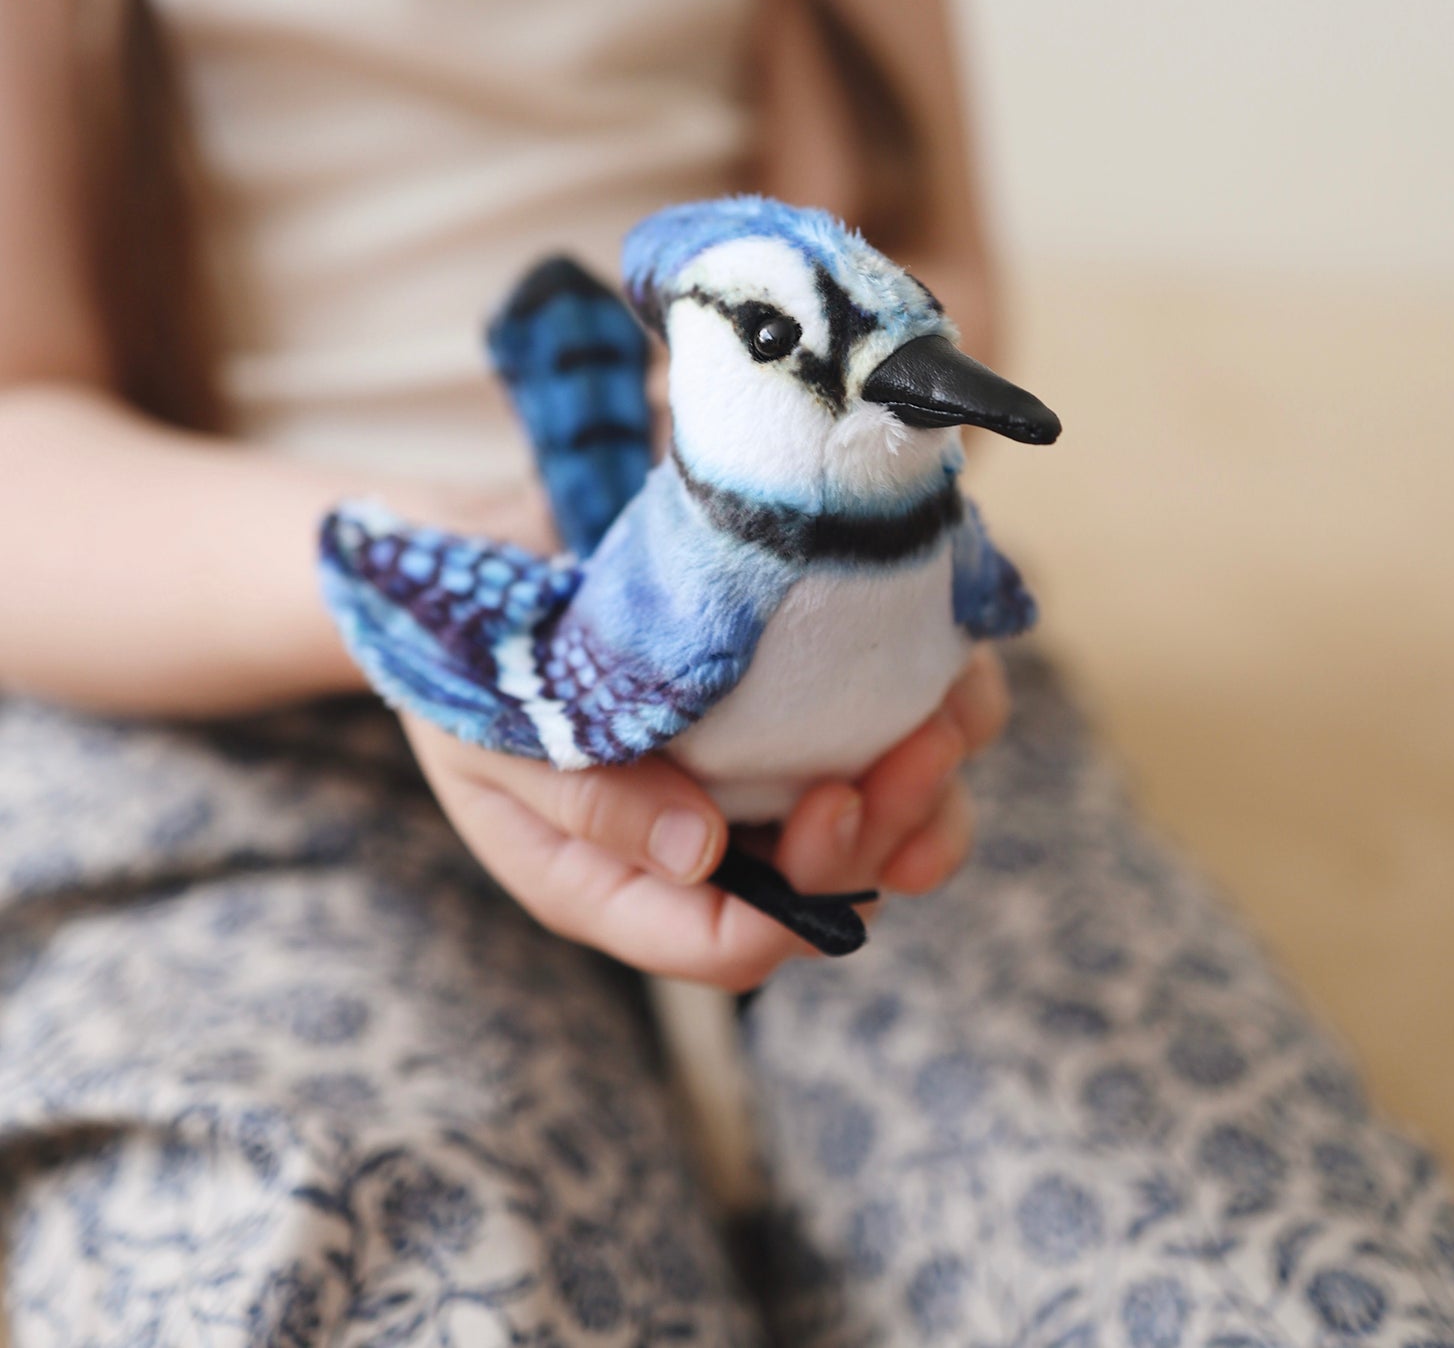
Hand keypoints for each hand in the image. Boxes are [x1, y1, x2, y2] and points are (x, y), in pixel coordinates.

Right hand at [401, 646, 1007, 990]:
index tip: (836, 801)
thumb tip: (704, 857)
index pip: (728, 944)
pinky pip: (885, 740)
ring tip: (946, 715)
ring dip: (930, 789)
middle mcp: (701, 853)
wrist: (483, 550)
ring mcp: (749, 786)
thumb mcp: (492, 733)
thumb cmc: (467, 654)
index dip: (802, 898)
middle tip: (920, 744)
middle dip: (888, 833)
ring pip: (879, 833)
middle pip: (823, 893)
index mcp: (618, 886)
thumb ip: (585, 800)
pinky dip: (933, 714)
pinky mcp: (789, 717)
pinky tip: (946, 672)